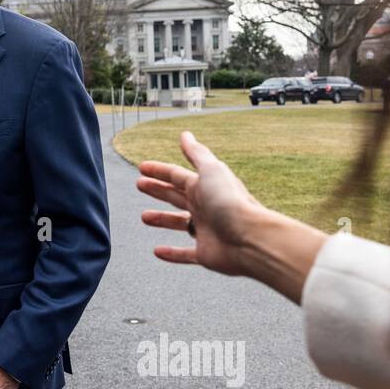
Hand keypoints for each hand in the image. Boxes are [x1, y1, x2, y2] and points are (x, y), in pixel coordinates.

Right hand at [136, 130, 266, 275]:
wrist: (250, 239)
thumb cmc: (231, 202)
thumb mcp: (211, 171)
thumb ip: (197, 154)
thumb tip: (185, 134)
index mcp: (204, 187)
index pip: (176, 175)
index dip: (159, 170)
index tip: (142, 167)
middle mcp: (205, 206)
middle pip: (176, 195)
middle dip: (158, 189)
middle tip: (140, 184)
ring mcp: (205, 230)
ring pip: (178, 223)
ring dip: (162, 219)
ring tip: (144, 217)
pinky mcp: (205, 252)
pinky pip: (185, 253)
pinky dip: (172, 254)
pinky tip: (157, 251)